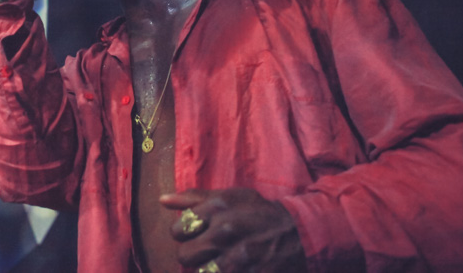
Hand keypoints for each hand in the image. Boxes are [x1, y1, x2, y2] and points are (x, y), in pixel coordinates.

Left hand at [160, 188, 304, 272]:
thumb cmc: (259, 212)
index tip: (195, 235)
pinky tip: (232, 267)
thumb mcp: (230, 196)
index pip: (177, 230)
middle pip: (184, 256)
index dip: (183, 235)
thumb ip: (194, 198)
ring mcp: (237, 259)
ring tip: (222, 261)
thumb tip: (163, 200)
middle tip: (206, 252)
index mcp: (216, 209)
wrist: (299, 233)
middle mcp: (224, 233)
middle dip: (192, 256)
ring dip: (207, 270)